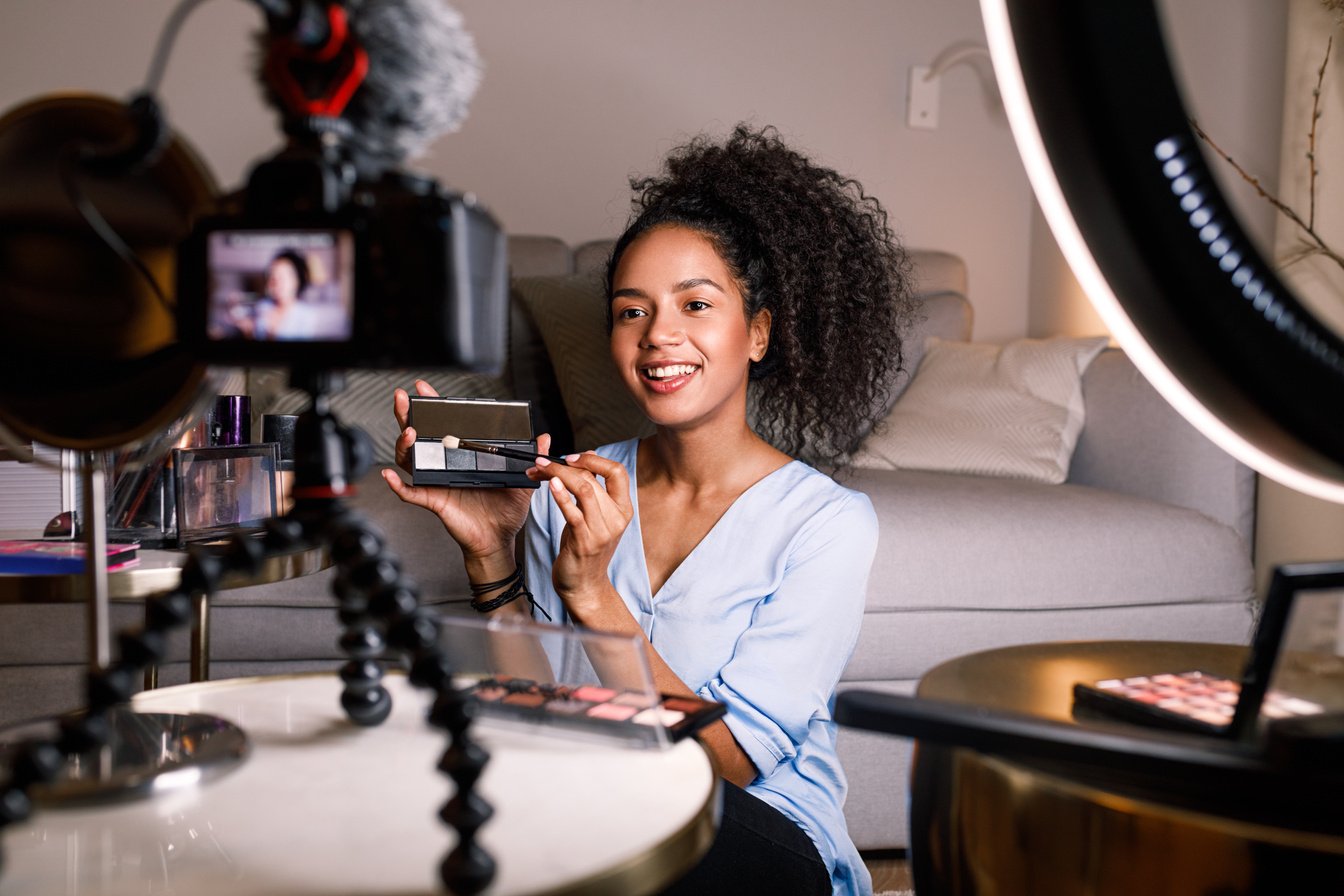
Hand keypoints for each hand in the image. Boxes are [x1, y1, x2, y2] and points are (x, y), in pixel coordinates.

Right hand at [382, 380, 541, 563]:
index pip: (444, 426)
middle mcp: (445, 466)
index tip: (424, 390)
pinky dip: (397, 485)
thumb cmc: (505, 513)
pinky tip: (390, 475)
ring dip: (404, 445)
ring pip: (411, 460)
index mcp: (463, 456)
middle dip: (407, 415)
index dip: (433, 408)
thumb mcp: (522, 481)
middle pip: (419, 437)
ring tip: (408, 432)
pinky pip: (411, 493)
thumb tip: (543, 438)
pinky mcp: (435, 501)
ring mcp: (437, 482)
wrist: (499, 540)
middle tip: (403, 398)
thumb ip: (531, 458)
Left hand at [531, 452, 633, 614]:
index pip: (618, 472)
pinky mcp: (584, 542)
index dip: (594, 460)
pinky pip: (574, 512)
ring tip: (539, 469)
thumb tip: (589, 456)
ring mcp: (602, 531)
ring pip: (584, 489)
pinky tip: (550, 485)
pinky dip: (561, 496)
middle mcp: (617, 518)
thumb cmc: (586, 549)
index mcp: (623, 509)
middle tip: (541, 462)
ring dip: (558, 475)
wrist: (585, 586)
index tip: (571, 456)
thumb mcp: (595, 516)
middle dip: (563, 465)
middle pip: (594, 478)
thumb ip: (594, 489)